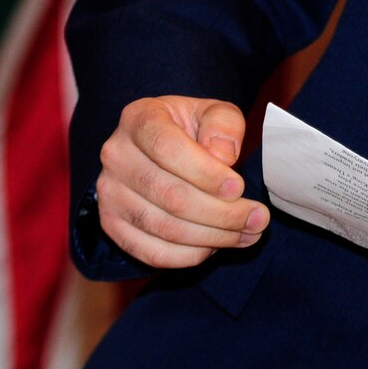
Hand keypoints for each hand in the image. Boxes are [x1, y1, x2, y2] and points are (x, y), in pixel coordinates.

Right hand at [94, 96, 269, 268]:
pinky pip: (152, 253)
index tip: (240, 188)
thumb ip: (223, 124)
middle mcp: (116, 155)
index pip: (168, 149)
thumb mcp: (213, 112)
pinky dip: (190, 256)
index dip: (206, 173)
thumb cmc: (192, 129)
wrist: (160, 148)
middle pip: (169, 195)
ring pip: (164, 228)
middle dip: (221, 213)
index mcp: (138, 119)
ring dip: (213, 237)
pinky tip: (217, 246)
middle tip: (258, 219)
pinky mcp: (112, 225)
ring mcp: (109, 193)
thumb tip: (222, 156)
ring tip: (248, 234)